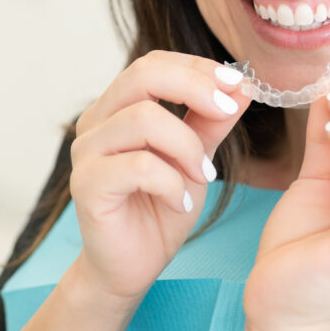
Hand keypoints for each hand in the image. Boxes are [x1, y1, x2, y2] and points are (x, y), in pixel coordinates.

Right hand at [69, 51, 250, 305]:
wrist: (132, 266)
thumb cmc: (160, 209)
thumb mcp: (196, 159)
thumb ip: (212, 122)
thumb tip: (243, 86)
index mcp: (119, 107)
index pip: (154, 64)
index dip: (197, 68)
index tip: (239, 84)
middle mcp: (96, 121)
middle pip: (142, 75)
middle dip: (194, 88)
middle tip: (228, 111)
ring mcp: (87, 152)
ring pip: (143, 119)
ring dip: (187, 146)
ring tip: (204, 176)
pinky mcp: (86, 185)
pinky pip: (138, 167)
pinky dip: (171, 183)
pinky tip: (183, 203)